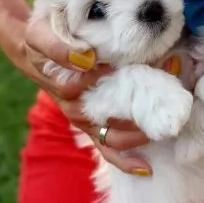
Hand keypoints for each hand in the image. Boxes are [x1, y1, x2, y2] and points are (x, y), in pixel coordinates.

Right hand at [1, 16, 151, 175]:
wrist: (36, 50)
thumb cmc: (44, 39)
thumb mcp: (41, 35)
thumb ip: (58, 46)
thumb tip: (86, 58)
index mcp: (63, 83)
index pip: (87, 90)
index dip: (108, 79)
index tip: (132, 69)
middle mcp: (74, 107)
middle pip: (107, 119)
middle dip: (140, 111)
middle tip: (167, 96)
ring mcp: (85, 119)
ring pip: (112, 136)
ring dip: (140, 132)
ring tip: (165, 124)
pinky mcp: (92, 125)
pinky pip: (108, 149)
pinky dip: (125, 160)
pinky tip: (146, 167)